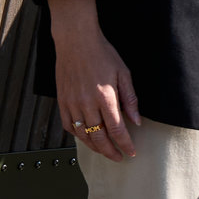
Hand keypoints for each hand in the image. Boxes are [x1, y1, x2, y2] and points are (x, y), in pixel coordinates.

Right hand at [49, 0, 142, 160]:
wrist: (76, 41)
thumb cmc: (102, 54)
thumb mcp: (124, 73)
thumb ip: (130, 99)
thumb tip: (137, 121)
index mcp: (105, 97)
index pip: (117, 129)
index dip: (125, 144)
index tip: (131, 152)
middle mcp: (86, 103)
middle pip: (98, 137)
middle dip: (110, 151)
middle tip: (119, 157)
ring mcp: (72, 103)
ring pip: (82, 135)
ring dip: (94, 147)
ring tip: (104, 151)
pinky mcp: (61, 101)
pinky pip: (68, 125)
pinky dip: (77, 135)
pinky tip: (86, 137)